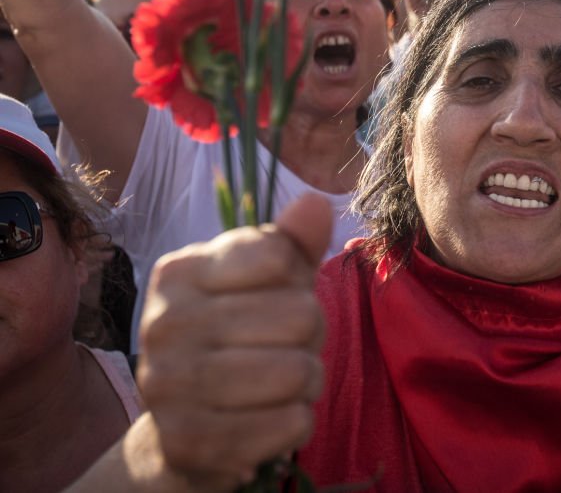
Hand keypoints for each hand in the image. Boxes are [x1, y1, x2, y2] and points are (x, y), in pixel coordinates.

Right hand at [137, 194, 332, 487]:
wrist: (186, 427)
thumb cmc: (236, 337)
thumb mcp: (265, 282)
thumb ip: (291, 243)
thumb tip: (316, 202)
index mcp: (178, 271)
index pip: (280, 255)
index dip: (299, 279)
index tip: (276, 296)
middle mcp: (162, 323)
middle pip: (300, 315)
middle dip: (310, 335)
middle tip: (281, 348)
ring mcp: (168, 384)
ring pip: (299, 372)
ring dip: (308, 381)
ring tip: (278, 383)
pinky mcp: (188, 440)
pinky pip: (291, 423)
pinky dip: (297, 422)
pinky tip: (269, 417)